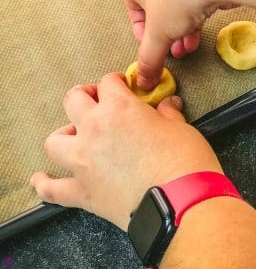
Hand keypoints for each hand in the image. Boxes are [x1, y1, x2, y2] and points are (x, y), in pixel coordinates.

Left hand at [30, 73, 221, 229]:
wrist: (179, 204)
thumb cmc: (184, 163)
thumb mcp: (180, 127)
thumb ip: (168, 113)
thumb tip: (168, 104)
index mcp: (119, 108)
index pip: (108, 82)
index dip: (117, 80)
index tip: (123, 85)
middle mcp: (94, 129)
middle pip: (74, 99)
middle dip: (86, 95)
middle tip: (98, 101)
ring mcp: (83, 162)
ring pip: (55, 140)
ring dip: (64, 134)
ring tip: (76, 135)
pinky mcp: (83, 192)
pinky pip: (52, 189)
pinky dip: (45, 183)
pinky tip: (41, 178)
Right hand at [124, 0, 233, 89]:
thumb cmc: (176, 0)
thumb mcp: (158, 36)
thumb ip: (149, 59)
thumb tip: (143, 82)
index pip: (132, 10)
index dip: (141, 33)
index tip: (152, 47)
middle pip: (157, 12)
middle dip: (165, 36)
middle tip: (173, 52)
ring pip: (176, 9)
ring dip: (180, 32)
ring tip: (188, 49)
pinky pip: (193, 2)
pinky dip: (194, 20)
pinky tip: (199, 36)